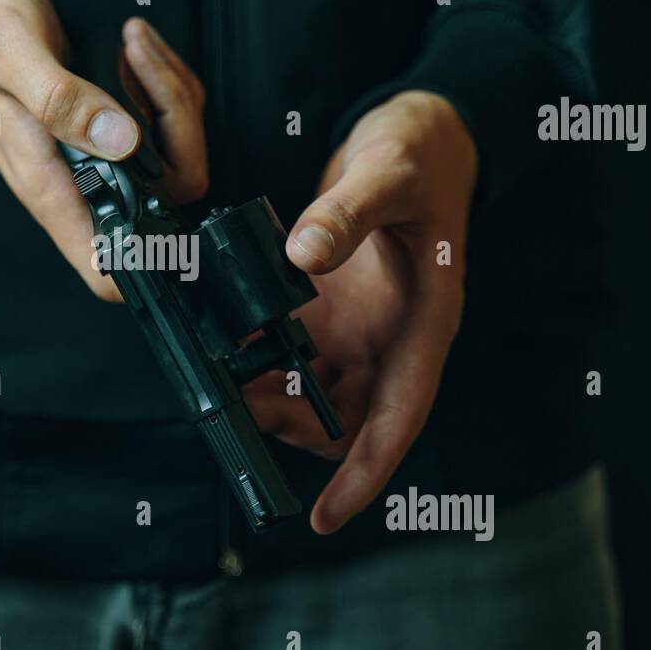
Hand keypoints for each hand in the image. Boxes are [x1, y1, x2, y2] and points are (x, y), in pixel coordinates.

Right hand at [0, 0, 207, 299]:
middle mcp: (79, 177)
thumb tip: (119, 142)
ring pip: (178, 150)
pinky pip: (169, 118)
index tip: (170, 202)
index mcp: (50, 182)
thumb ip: (59, 100)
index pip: (108, 264)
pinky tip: (134, 50)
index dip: (150, 260)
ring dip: (171, 90)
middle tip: (146, 68)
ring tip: (133, 45)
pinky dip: (164, 79)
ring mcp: (100, 153)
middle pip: (172, 192)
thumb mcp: (12, 53)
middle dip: (180, 125)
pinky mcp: (114, 125)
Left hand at [244, 90, 477, 533]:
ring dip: (270, 399)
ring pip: (313, 397)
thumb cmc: (423, 154)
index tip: (327, 517)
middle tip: (242, 403)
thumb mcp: (389, 173)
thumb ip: (347, 214)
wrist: (420, 132)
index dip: (365, 473)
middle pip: (345, 422)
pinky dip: (258, 358)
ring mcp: (357, 327)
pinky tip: (225, 342)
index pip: (399, 416)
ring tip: (226, 376)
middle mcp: (390, 338)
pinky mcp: (327, 309)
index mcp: (424, 323)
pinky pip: (290, 354)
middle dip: (294, 428)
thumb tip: (301, 257)